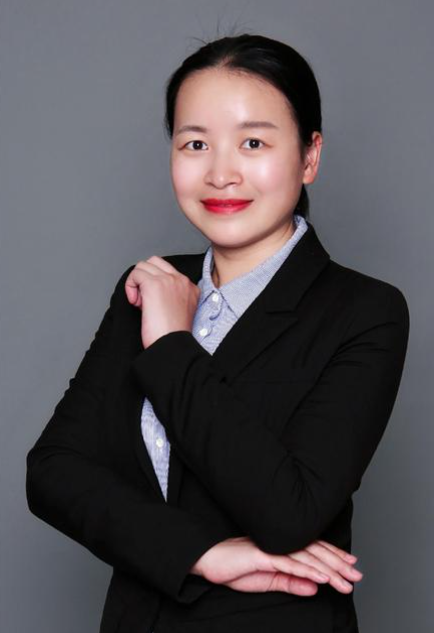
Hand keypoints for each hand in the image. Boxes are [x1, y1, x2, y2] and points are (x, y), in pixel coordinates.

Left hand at [124, 256, 200, 348]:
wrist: (171, 346)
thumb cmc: (171, 336)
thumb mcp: (178, 311)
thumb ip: (170, 296)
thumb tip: (148, 290)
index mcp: (190, 287)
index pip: (167, 270)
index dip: (154, 283)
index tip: (154, 303)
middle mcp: (181, 280)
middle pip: (154, 262)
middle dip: (144, 279)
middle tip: (144, 301)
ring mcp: (168, 280)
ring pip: (142, 266)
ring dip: (136, 283)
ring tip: (139, 303)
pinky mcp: (154, 284)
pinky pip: (135, 274)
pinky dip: (130, 287)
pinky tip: (135, 303)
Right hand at [191, 536, 362, 596]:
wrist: (209, 561)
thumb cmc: (235, 569)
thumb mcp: (267, 581)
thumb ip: (291, 583)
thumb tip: (315, 588)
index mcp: (282, 548)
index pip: (313, 551)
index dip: (333, 556)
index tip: (352, 564)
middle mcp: (281, 544)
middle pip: (316, 552)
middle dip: (339, 564)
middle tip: (358, 575)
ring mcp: (273, 548)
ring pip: (308, 559)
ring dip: (329, 570)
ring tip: (346, 581)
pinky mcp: (263, 555)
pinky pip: (290, 564)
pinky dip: (308, 571)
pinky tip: (323, 578)